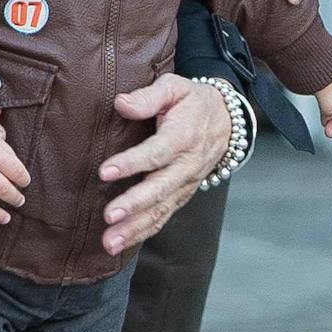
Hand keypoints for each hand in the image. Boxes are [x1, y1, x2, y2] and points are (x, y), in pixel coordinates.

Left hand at [99, 73, 232, 255]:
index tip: (105, 171)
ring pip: (161, 209)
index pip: (157, 152)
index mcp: (183, 136)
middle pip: (160, 188)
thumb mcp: (175, 87)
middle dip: (135, 204)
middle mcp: (187, 164)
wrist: (227, 120)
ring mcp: (185, 184)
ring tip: (109, 242)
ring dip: (135, 228)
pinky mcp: (181, 195)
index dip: (131, 163)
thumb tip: (121, 103)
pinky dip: (143, 232)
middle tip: (110, 216)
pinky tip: (120, 244)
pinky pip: (163, 216)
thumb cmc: (193, 102)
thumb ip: (149, 95)